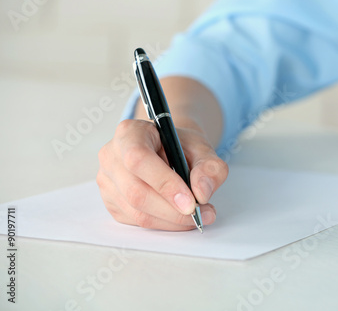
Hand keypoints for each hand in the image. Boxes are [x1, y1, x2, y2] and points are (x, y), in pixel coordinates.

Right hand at [97, 119, 227, 230]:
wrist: (170, 151)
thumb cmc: (181, 147)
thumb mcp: (203, 149)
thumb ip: (209, 168)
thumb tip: (202, 193)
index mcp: (130, 132)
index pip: (138, 159)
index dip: (165, 184)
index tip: (191, 202)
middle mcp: (112, 155)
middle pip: (136, 192)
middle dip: (173, 210)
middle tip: (202, 213)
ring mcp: (108, 180)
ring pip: (137, 212)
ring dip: (172, 220)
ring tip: (198, 215)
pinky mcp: (112, 202)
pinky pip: (136, 222)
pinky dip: (164, 224)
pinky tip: (179, 216)